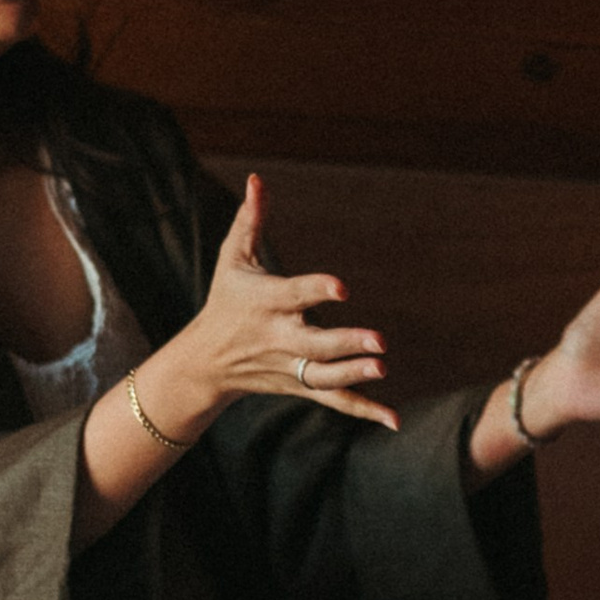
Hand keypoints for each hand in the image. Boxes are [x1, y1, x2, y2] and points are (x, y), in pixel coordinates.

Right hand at [168, 173, 395, 430]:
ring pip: (324, 376)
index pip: (294, 295)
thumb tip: (258, 179)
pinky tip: (393, 420)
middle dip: (344, 344)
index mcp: (266, 303)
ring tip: (382, 368)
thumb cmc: (226, 300)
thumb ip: (250, 220)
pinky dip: (363, 411)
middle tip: (379, 341)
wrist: (206, 362)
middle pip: (314, 344)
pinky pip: (334, 401)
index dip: (316, 290)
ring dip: (354, 375)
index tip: (341, 287)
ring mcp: (290, 367)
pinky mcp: (300, 386)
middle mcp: (279, 338)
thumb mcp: (232, 259)